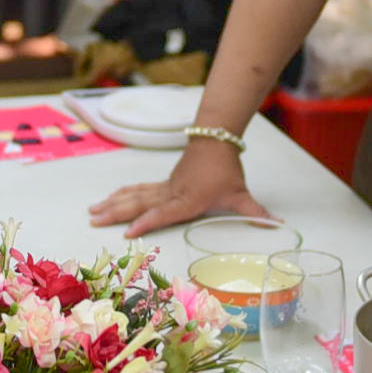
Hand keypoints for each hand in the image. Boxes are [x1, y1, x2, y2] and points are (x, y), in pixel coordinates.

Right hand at [88, 140, 270, 237]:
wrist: (215, 141)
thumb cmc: (226, 170)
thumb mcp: (241, 194)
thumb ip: (256, 213)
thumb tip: (278, 224)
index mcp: (188, 199)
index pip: (164, 213)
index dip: (146, 222)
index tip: (128, 231)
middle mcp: (171, 193)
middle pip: (139, 203)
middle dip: (116, 213)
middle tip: (95, 220)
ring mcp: (164, 187)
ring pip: (134, 195)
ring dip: (113, 204)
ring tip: (93, 213)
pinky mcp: (163, 184)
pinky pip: (138, 189)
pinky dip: (121, 195)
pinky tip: (108, 200)